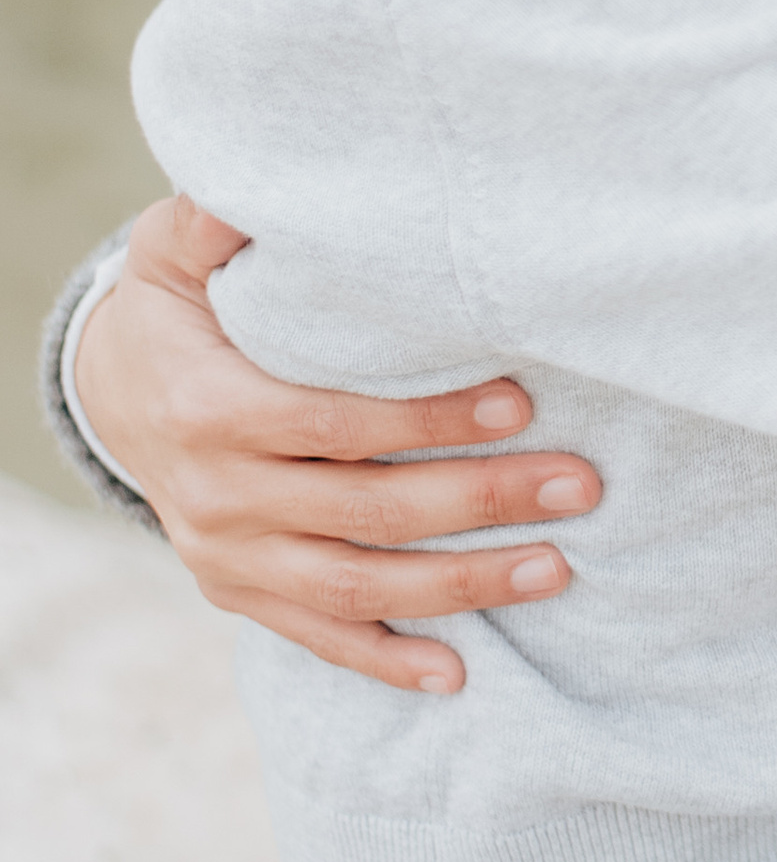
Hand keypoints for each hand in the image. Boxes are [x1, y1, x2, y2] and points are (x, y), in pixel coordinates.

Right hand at [74, 197, 599, 694]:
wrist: (112, 392)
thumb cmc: (171, 308)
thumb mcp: (174, 253)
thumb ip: (213, 223)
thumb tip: (250, 187)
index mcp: (211, 410)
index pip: (334, 425)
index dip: (426, 420)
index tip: (520, 403)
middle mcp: (219, 496)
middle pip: (365, 510)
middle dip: (480, 501)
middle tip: (580, 486)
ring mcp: (228, 555)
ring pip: (353, 586)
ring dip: (460, 586)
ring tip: (556, 568)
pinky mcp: (239, 591)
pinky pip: (316, 635)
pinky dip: (384, 659)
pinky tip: (457, 674)